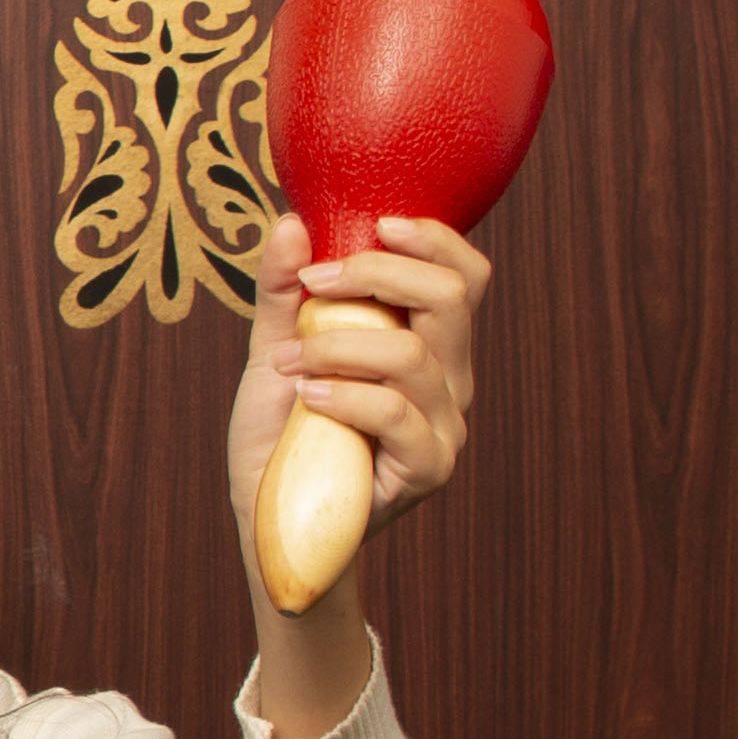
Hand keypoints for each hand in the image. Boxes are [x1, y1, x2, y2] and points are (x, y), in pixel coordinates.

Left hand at [224, 209, 492, 559]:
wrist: (272, 515)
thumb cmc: (282, 431)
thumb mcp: (275, 351)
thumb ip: (284, 292)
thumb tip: (292, 223)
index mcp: (431, 345)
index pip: (465, 278)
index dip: (433, 240)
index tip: (375, 223)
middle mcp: (451, 381)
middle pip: (452, 297)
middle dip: (376, 274)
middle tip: (313, 284)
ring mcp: (445, 427)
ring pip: (412, 355)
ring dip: (337, 345)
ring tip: (289, 362)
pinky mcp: (427, 469)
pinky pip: (395, 414)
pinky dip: (344, 395)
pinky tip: (306, 398)